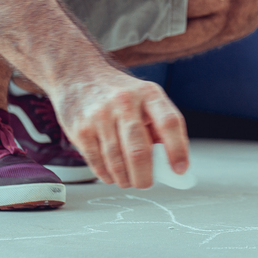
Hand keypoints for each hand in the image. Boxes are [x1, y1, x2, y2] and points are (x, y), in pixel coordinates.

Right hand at [52, 71, 189, 188]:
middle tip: (146, 183)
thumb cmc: (119, 93)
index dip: (177, 150)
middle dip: (145, 176)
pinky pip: (97, 161)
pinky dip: (106, 175)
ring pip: (116, 161)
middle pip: (139, 150)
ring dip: (125, 179)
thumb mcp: (145, 97)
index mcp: (149, 93)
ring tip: (128, 181)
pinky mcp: (81, 128)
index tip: (180, 170)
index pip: (169, 123)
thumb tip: (171, 164)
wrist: (78, 74)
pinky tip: (111, 175)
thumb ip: (158, 126)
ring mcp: (100, 115)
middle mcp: (125, 101)